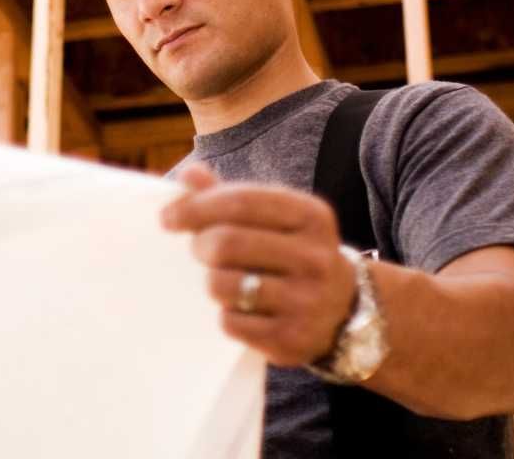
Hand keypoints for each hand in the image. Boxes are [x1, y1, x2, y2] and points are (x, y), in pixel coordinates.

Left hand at [161, 163, 356, 366]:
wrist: (344, 310)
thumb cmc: (293, 253)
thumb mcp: (277, 218)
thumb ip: (232, 195)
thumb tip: (189, 174)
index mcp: (311, 215)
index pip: (241, 201)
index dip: (196, 207)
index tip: (168, 218)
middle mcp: (315, 257)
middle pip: (227, 243)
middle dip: (199, 245)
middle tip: (196, 249)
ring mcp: (307, 301)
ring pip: (223, 284)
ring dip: (210, 281)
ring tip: (219, 280)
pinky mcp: (291, 338)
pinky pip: (230, 323)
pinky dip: (224, 315)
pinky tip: (238, 309)